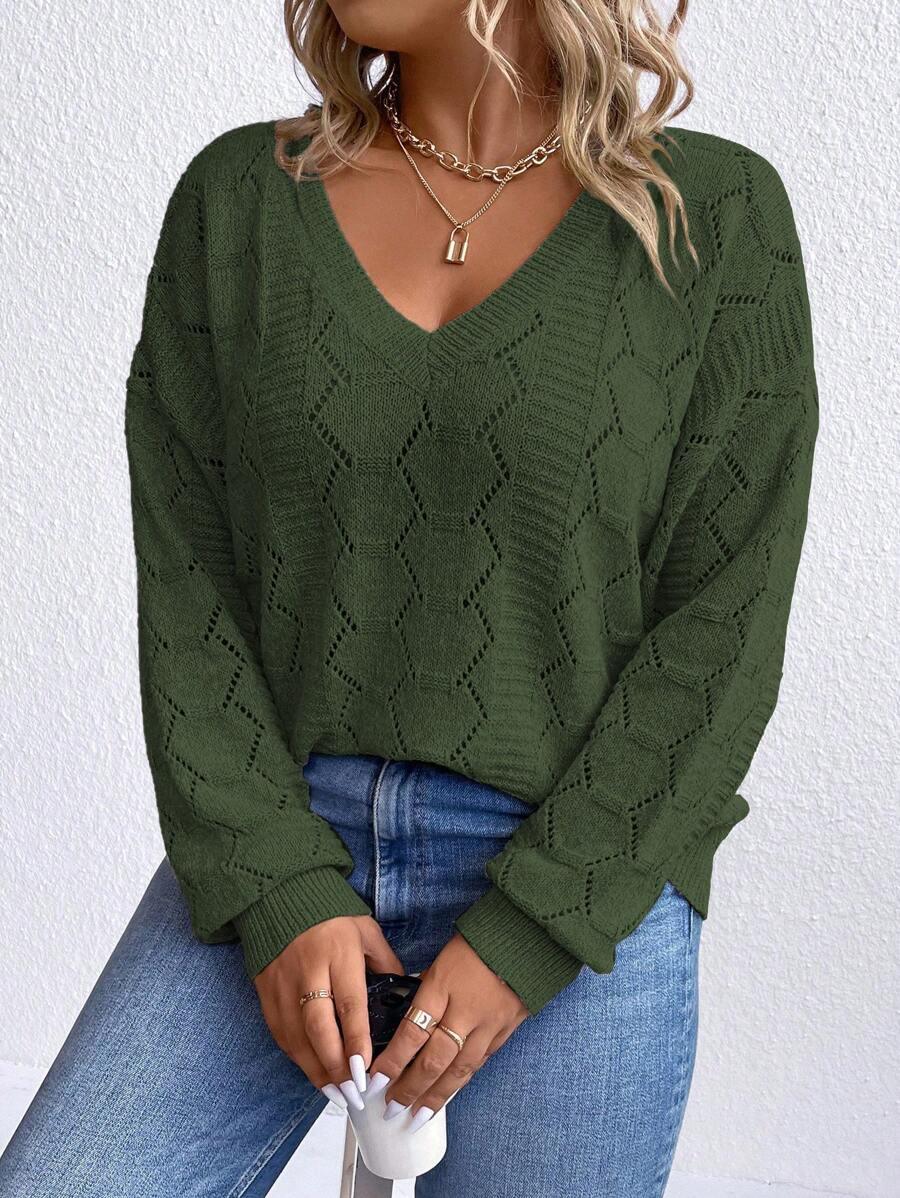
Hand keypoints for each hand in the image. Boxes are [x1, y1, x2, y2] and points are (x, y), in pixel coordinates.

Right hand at [253, 914, 403, 1109]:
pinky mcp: (266, 993)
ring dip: (316, 1070)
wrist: (279, 898)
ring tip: (337, 1094)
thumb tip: (405, 993)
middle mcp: (308, 971)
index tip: (364, 1068)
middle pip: (319, 1026)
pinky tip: (314, 1074)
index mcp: (338, 952)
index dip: (355, 1039)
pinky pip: (281, 1034)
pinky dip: (298, 1058)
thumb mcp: (365, 930)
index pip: (348, 1003)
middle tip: (352, 1091)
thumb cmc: (329, 915)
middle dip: (335, 1064)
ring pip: (297, 1036)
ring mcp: (283, 984)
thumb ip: (384, 962)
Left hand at [366, 931, 529, 1131]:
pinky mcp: (505, 1030)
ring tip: (418, 1117)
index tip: (376, 1080)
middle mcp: (465, 1011)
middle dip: (410, 1089)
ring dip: (436, 1097)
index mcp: (442, 987)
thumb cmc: (477, 942)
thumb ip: (425, 989)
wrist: (524, 936)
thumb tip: (407, 1014)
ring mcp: (488, 1024)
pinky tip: (448, 1093)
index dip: (392, 1062)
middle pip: (434, 1060)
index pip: (412, 1033)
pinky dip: (462, 1080)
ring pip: (459, 1070)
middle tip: (392, 1109)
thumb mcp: (440, 959)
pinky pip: (480, 1062)